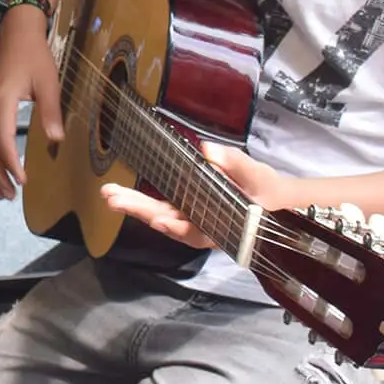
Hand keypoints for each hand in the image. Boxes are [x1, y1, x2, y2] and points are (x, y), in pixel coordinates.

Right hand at [0, 7, 60, 199]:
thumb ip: (51, 112)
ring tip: (1, 190)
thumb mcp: (48, 83)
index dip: (11, 163)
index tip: (22, 180)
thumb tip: (56, 140)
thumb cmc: (34, 56)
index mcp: (2, 101)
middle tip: (10, 195)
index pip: (2, 140)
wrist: (17, 35)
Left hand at [102, 143, 286, 249]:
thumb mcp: (260, 177)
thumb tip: (208, 151)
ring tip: (110, 195)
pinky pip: (162, 208)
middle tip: (114, 199)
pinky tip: (122, 197)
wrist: (272, 199)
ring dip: (135, 206)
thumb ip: (236, 165)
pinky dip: (144, 204)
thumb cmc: (268, 191)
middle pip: (170, 223)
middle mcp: (203, 227)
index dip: (180, 228)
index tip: (161, 222)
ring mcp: (192, 218)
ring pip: (161, 217)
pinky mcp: (186, 208)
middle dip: (141, 212)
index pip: (199, 233)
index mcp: (224, 225)